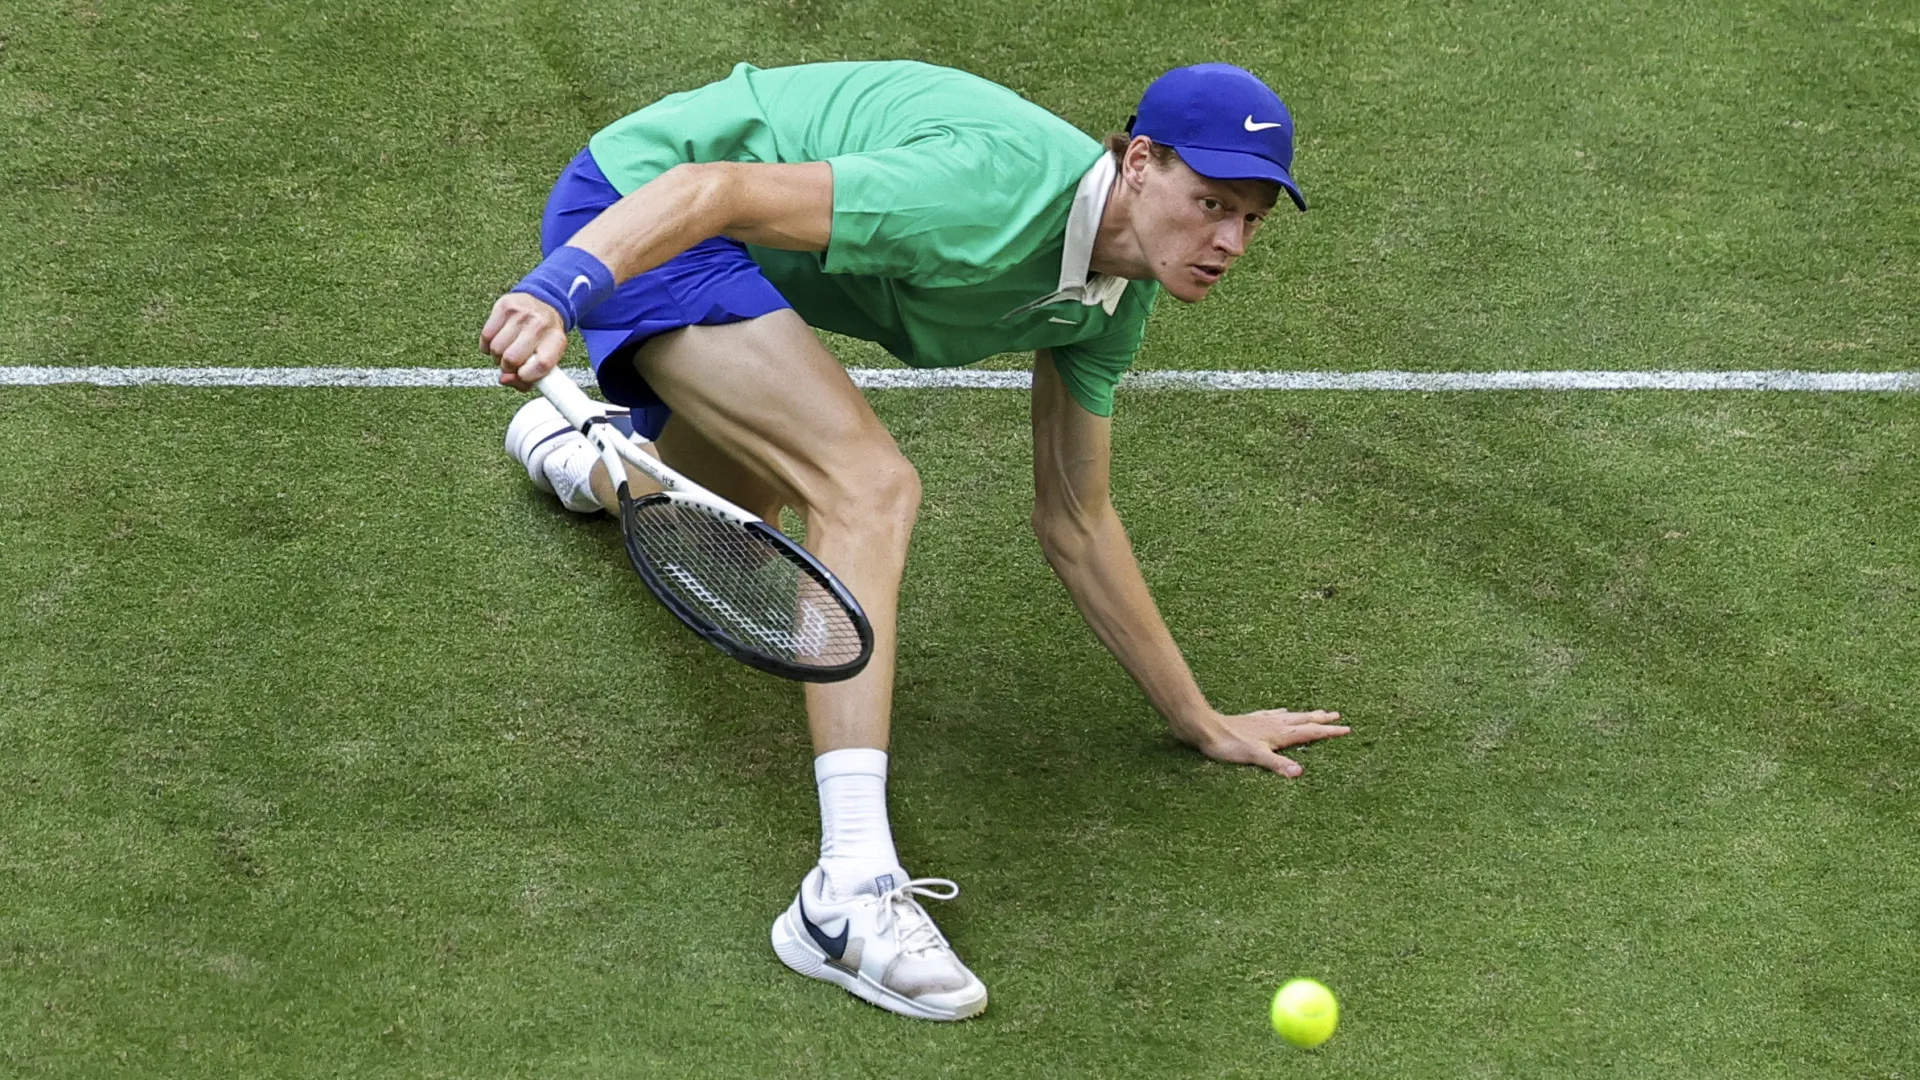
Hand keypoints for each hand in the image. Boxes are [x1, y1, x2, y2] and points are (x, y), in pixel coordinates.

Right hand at [481, 292, 567, 390]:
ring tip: (506, 350)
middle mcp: (540, 325)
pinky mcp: (504, 306)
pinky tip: (497, 341)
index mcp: (557, 340)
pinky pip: (486, 336)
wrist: (543, 304)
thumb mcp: (546, 359)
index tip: (522, 375)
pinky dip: (487, 345)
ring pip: (496, 349)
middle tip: (512, 362)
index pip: (541, 365)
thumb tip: (503, 380)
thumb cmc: (543, 339)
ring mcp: (521, 314)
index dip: (526, 376)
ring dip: (497, 357)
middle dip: (508, 367)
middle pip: (512, 359)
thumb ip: (527, 379)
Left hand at [1180, 708, 1348, 776]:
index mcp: (1280, 734)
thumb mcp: (1255, 757)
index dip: (1329, 732)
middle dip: (1321, 720)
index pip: (1310, 732)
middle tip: (1338, 716)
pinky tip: (1281, 711)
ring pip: (1290, 716)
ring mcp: (1262, 720)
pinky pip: (1272, 714)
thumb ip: (1278, 764)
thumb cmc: (1229, 744)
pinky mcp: (1251, 719)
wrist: (1204, 728)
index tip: (1347, 729)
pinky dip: (1282, 713)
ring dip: (1305, 715)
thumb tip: (1300, 772)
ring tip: (1317, 712)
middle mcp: (1274, 724)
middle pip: (1304, 720)